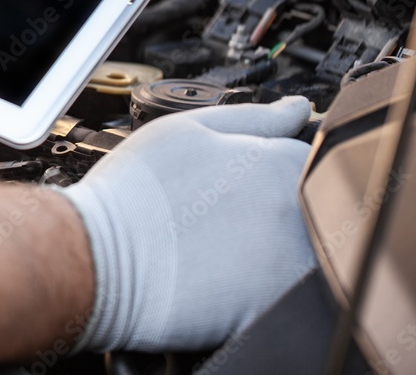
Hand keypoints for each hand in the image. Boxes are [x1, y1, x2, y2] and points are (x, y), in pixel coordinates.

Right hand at [63, 96, 316, 352]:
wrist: (100, 257)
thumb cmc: (134, 193)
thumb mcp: (188, 129)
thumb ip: (254, 117)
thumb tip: (298, 108)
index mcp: (281, 162)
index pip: (313, 157)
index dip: (278, 165)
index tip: (249, 180)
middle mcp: (296, 211)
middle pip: (315, 205)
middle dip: (281, 206)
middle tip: (229, 215)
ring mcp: (290, 263)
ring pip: (307, 251)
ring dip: (277, 247)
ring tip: (223, 246)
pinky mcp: (275, 307)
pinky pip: (288, 294)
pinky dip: (263, 286)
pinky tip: (223, 277)